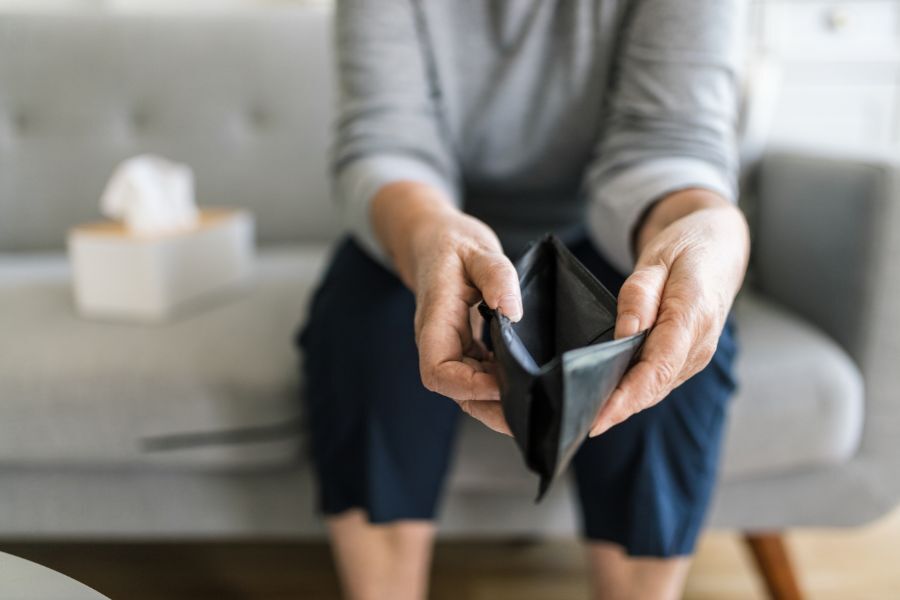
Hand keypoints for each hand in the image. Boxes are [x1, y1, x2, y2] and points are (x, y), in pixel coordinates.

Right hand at [372, 182, 521, 434]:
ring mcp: (452, 347)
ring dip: (499, 400)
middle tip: (533, 408)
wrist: (434, 240)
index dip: (469, 386)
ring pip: (470, 389)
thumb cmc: (451, 244)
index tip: (503, 381)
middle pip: (457, 392)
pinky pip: (480, 374)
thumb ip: (496, 275)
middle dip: (491, 407)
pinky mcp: (466, 347)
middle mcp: (440, 342)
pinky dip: (502, 382)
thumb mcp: (476, 249)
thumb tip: (512, 309)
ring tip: (537, 400)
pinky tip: (528, 378)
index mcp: (435, 322)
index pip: (439, 372)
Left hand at [589, 189, 749, 436]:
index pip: (659, 366)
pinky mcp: (687, 359)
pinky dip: (633, 392)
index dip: (628, 396)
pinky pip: (658, 380)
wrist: (718, 249)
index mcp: (695, 315)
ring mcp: (696, 355)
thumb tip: (624, 335)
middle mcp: (700, 344)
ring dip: (623, 405)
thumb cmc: (686, 249)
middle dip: (617, 408)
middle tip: (575, 422)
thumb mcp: (657, 259)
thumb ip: (639, 296)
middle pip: (654, 386)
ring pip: (655, 388)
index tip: (599, 416)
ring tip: (583, 417)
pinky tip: (605, 399)